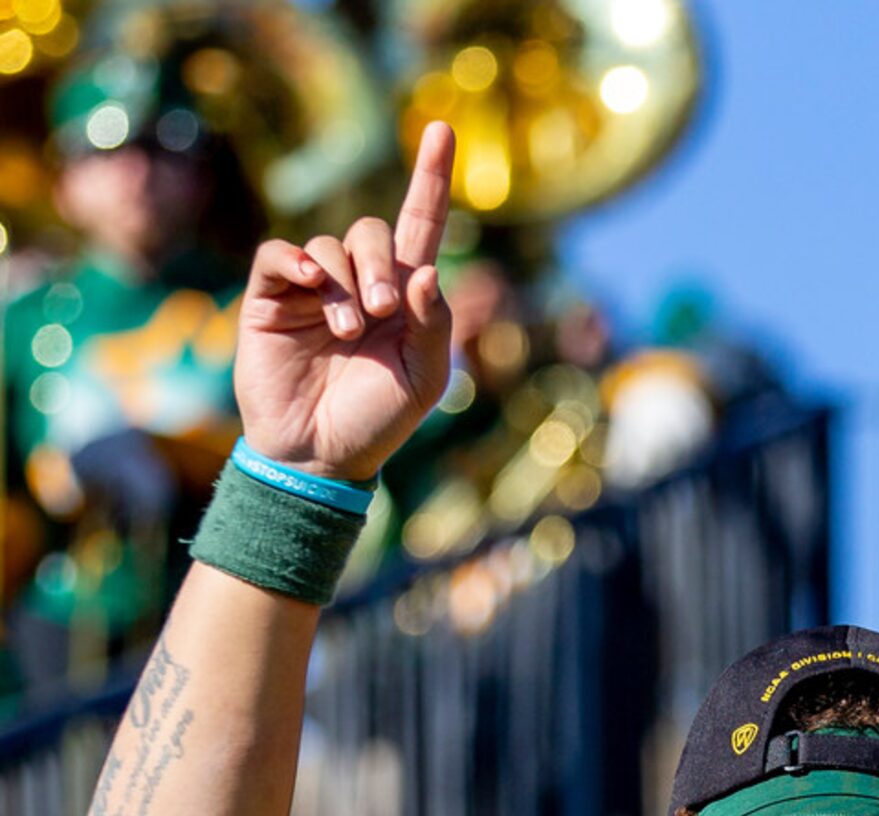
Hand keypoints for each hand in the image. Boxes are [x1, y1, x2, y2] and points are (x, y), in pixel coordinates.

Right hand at [234, 123, 454, 483]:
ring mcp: (312, 289)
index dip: (430, 178)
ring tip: (347, 334)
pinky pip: (281, 255)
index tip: (442, 129)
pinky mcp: (270, 299)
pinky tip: (310, 284)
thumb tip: (425, 271)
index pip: (419, 225)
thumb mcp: (421, 382)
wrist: (318, 457)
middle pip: (371, 232)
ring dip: (343, 286)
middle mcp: (358, 284)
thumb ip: (433, 327)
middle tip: (381, 313)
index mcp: (403, 299)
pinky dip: (296, 262)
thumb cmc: (374, 423)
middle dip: (379, 266)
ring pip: (328, 247)